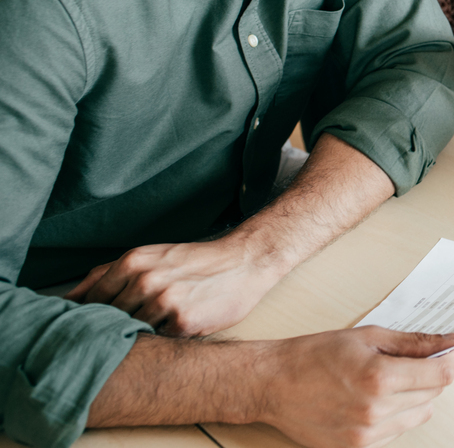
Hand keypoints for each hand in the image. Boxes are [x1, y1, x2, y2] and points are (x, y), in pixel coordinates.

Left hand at [65, 234, 283, 336]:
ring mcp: (164, 302)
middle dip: (118, 325)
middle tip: (140, 320)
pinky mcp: (183, 322)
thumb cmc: (194, 261)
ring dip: (144, 331)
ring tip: (163, 319)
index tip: (105, 319)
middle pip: (111, 319)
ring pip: (133, 331)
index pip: (92, 301)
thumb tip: (66, 299)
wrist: (244, 262)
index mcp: (132, 261)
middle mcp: (145, 280)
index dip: (95, 315)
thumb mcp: (150, 256)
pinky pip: (158, 341)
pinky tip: (179, 324)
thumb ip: (105, 274)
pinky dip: (164, 337)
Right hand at [260, 327, 453, 447]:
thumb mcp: (368, 337)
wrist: (273, 384)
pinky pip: (397, 431)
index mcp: (379, 378)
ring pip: (419, 415)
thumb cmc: (315, 355)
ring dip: (418, 395)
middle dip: (434, 374)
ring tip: (394, 377)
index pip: (440, 375)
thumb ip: (415, 342)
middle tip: (422, 358)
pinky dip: (398, 413)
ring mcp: (365, 435)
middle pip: (433, 395)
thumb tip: (451, 341)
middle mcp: (375, 411)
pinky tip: (380, 397)